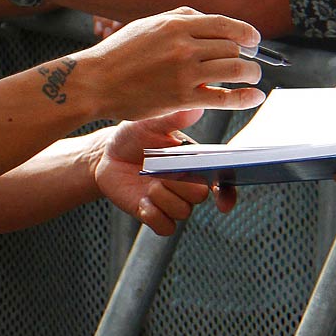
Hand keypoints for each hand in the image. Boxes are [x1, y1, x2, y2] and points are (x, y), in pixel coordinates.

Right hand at [73, 5, 265, 119]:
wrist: (94, 82)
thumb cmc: (118, 55)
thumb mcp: (147, 25)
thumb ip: (178, 21)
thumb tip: (208, 22)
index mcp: (175, 24)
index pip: (224, 24)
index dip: (245, 32)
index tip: (253, 40)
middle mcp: (183, 45)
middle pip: (232, 47)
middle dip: (246, 56)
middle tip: (248, 63)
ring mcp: (184, 71)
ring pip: (235, 69)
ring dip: (250, 73)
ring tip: (252, 78)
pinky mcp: (182, 97)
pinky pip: (224, 97)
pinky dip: (245, 97)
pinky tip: (254, 97)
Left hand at [91, 109, 235, 235]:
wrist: (108, 153)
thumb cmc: (134, 136)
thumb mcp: (150, 123)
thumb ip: (173, 118)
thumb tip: (196, 108)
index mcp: (195, 163)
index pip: (222, 182)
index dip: (227, 193)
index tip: (222, 201)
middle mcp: (187, 184)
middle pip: (199, 195)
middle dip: (183, 184)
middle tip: (164, 172)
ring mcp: (170, 201)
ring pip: (182, 212)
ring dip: (165, 198)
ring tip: (149, 184)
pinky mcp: (152, 214)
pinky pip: (165, 227)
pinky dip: (155, 216)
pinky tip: (142, 202)